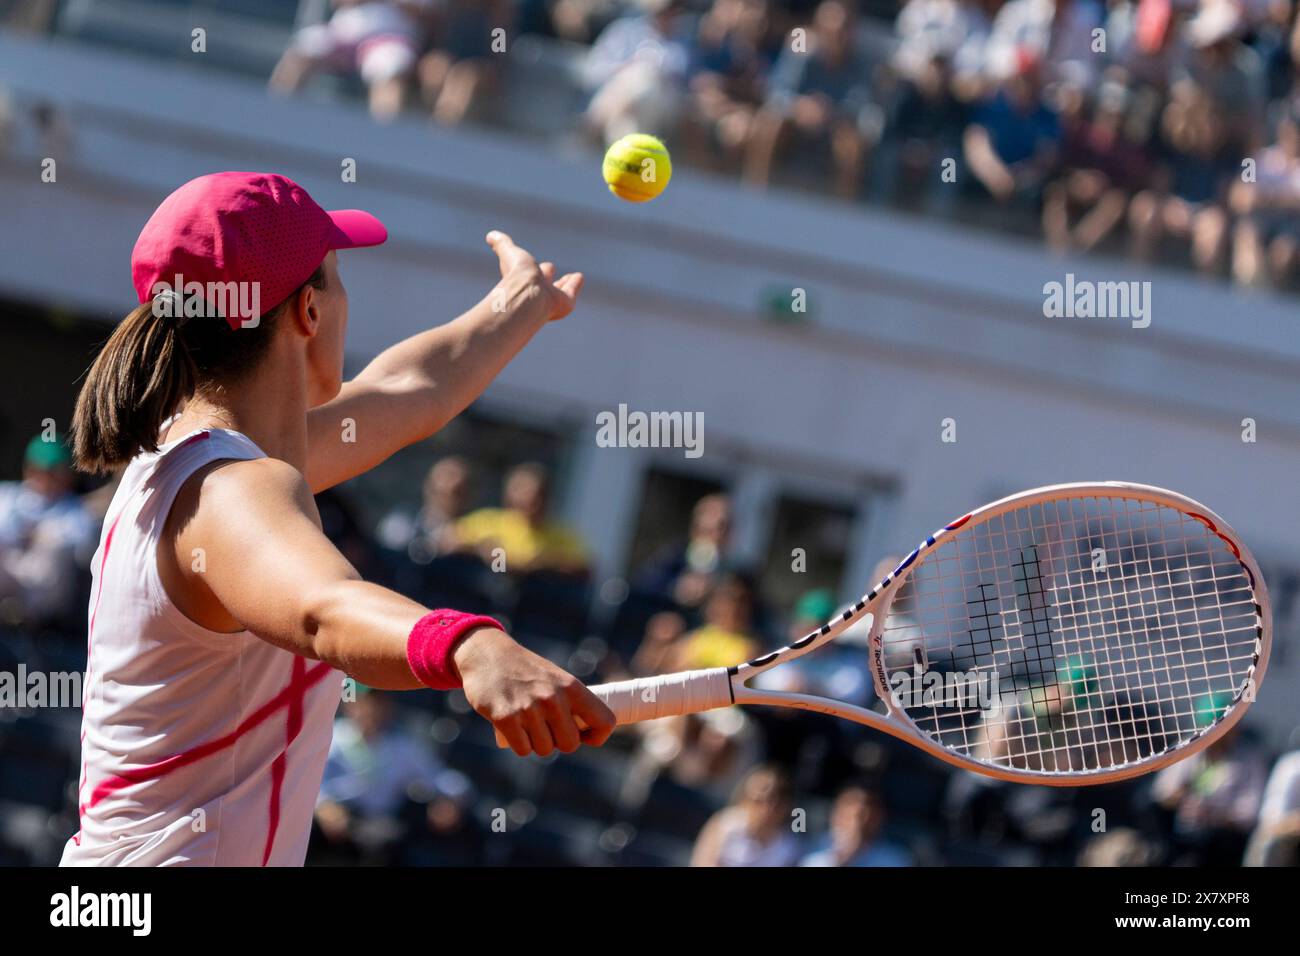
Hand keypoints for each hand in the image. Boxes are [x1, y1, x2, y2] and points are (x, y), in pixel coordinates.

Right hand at [454, 626, 615, 755]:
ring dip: (536, 743)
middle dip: (559, 742)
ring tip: (527, 724)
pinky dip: (520, 745)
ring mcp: (529, 708)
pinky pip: (523, 750)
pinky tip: (515, 730)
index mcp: (571, 686)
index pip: (604, 721)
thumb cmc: (526, 670)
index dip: (597, 736)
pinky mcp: (505, 718)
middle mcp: (553, 698)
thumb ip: (572, 702)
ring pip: (545, 749)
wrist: (487, 655)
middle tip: (547, 729)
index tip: (584, 736)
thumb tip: (587, 734)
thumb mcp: (556, 678)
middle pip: (570, 744)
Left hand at [486, 230, 583, 322]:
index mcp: (522, 280)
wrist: (527, 295)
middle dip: (547, 275)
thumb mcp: (508, 252)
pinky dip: (575, 285)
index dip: (531, 267)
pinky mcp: (564, 303)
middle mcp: (536, 290)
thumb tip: (490, 236)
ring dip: (567, 283)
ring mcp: (550, 299)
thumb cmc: (516, 275)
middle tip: (551, 268)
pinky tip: (579, 277)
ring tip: (576, 276)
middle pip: (543, 282)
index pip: (528, 273)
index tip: (533, 263)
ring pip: (560, 289)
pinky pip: (571, 292)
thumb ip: (501, 244)